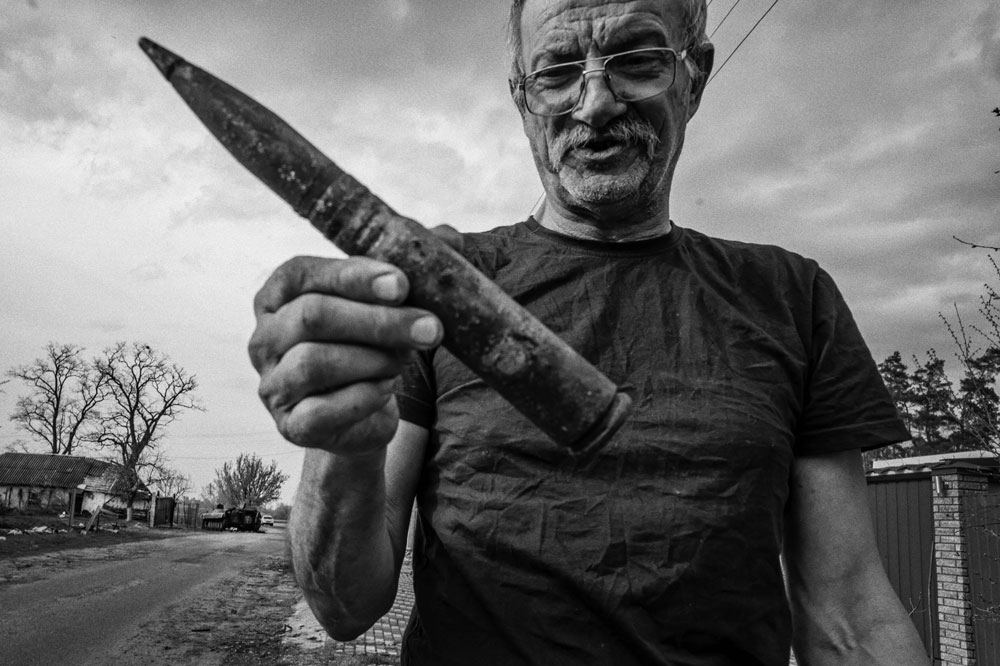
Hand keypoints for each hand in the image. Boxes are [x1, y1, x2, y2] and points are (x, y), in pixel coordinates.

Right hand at [248, 256, 442, 455]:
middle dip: (379, 321)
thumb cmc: (371, 344)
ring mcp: (272, 383)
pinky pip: (322, 410)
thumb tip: (448, 238)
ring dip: (373, 359)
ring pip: (315, 362)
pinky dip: (363, 398)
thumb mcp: (386, 303)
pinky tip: (385, 390)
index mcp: (279, 294)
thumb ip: (411, 267)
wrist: (364, 413)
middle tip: (431, 328)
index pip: (305, 274)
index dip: (354, 276)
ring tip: (401, 361)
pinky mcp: (290, 425)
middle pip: (313, 316)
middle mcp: (264, 336)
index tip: (403, 284)